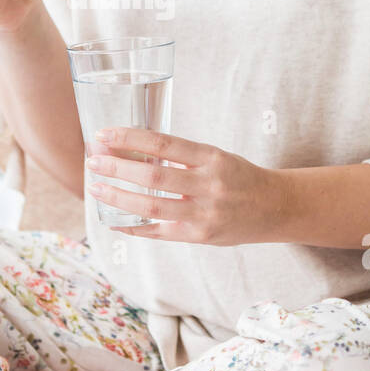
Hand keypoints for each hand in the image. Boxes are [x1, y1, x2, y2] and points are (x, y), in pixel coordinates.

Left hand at [85, 127, 286, 243]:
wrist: (276, 207)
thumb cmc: (239, 177)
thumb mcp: (216, 157)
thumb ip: (181, 156)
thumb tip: (133, 149)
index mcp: (212, 157)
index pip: (163, 143)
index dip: (129, 138)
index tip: (104, 134)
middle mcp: (209, 185)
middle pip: (153, 176)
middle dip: (118, 167)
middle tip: (93, 160)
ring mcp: (205, 214)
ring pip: (152, 207)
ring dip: (118, 197)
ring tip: (96, 187)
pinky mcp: (201, 236)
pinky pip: (160, 232)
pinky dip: (133, 227)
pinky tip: (113, 219)